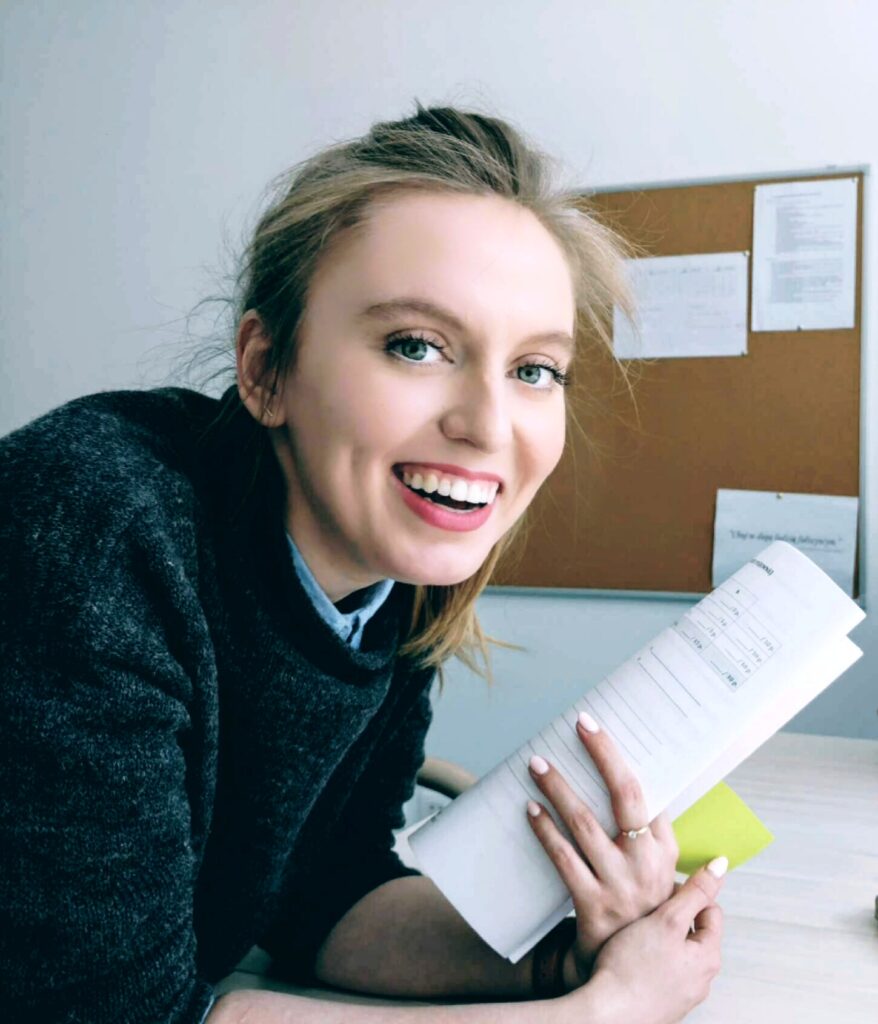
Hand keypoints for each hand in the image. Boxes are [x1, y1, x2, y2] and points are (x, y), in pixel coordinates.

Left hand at [525, 712, 678, 983]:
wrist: (629, 972)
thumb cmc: (639, 909)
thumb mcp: (658, 872)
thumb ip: (649, 832)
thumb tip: (631, 783)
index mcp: (664, 849)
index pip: (645, 790)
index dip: (617, 755)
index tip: (593, 727)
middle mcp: (647, 862)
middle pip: (625, 796)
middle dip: (602, 754)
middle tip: (579, 725)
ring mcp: (620, 883)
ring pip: (585, 822)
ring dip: (559, 788)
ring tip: (538, 764)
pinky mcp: (592, 904)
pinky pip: (564, 857)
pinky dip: (546, 830)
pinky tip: (531, 810)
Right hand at [574, 861, 725, 1023]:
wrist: (607, 1015)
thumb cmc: (633, 970)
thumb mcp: (666, 920)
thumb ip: (694, 892)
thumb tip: (720, 866)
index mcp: (708, 957)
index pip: (710, 910)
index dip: (686, 893)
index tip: (660, 892)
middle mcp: (700, 979)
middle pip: (692, 931)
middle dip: (670, 916)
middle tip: (646, 912)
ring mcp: (682, 994)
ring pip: (675, 952)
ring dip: (658, 938)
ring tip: (634, 934)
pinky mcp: (662, 1003)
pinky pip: (661, 971)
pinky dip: (648, 959)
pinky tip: (629, 957)